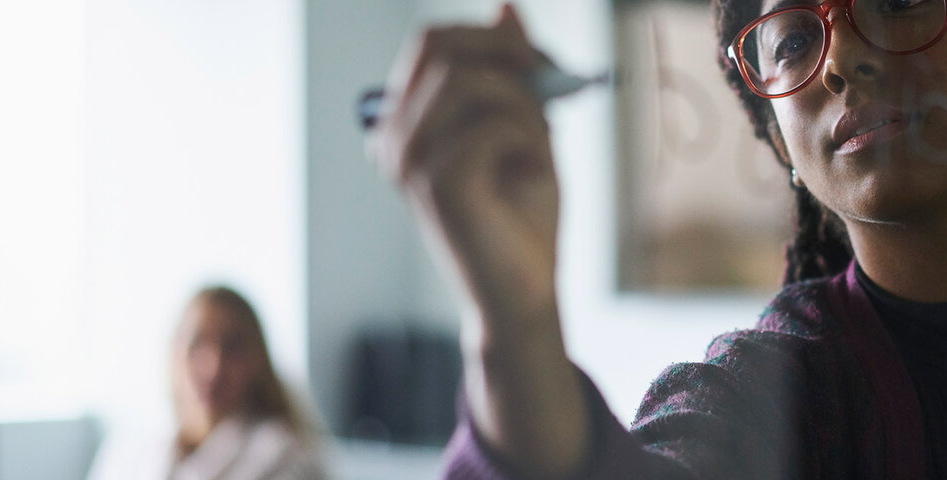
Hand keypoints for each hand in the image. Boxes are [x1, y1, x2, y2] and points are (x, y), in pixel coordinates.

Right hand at [369, 5, 587, 477]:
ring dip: (525, 103)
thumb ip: (511, 69)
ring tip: (541, 142)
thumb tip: (506, 6)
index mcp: (404, 124)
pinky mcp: (438, 185)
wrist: (526, 293)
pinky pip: (494, 124)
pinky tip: (534, 170)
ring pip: (472, 82)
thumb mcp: (524, 125)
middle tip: (554, 78)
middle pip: (442, 48)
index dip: (490, 36)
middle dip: (509, 53)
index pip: (432, 42)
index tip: (540, 59)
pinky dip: (530, 137)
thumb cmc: (523, 215)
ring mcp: (408, 162)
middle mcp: (392, 139)